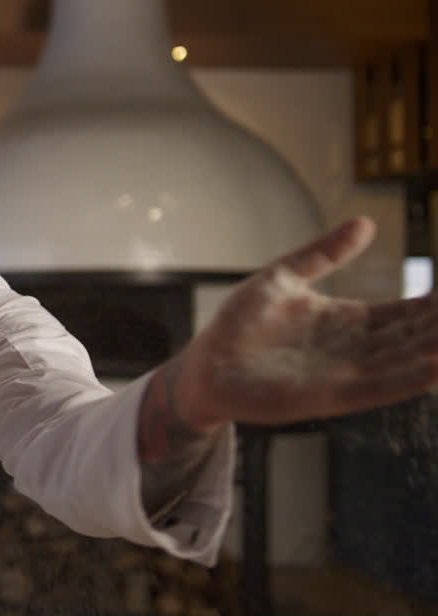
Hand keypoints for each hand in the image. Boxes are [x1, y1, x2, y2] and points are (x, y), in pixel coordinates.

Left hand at [175, 216, 437, 429]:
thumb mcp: (284, 277)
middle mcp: (358, 350)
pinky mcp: (327, 397)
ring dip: (436, 353)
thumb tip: (366, 222)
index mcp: (352, 321)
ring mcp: (346, 375)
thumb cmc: (241, 323)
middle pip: (418, 337)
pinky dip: (406, 380)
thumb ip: (325, 253)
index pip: (410, 312)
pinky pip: (376, 390)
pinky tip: (434, 370)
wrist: (205, 364)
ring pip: (407, 362)